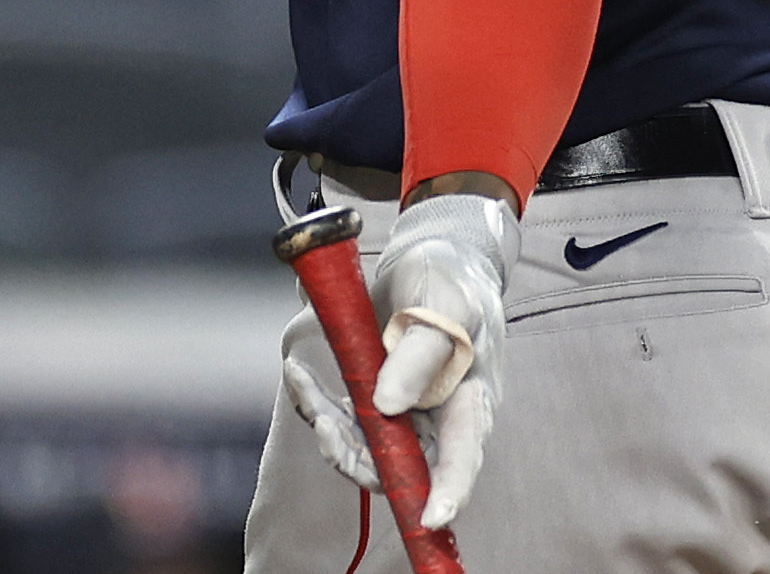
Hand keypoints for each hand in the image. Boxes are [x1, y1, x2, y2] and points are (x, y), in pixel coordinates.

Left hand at [277, 192, 518, 528]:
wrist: (430, 252)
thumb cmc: (447, 276)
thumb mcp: (444, 302)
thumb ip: (422, 353)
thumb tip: (388, 407)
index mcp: (471, 398)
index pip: (463, 457)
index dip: (448, 492)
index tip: (428, 517)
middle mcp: (440, 415)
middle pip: (404, 466)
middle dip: (360, 459)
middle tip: (327, 425)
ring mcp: (407, 409)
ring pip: (367, 448)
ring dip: (330, 430)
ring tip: (303, 384)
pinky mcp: (376, 395)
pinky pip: (344, 417)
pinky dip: (317, 402)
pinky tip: (297, 372)